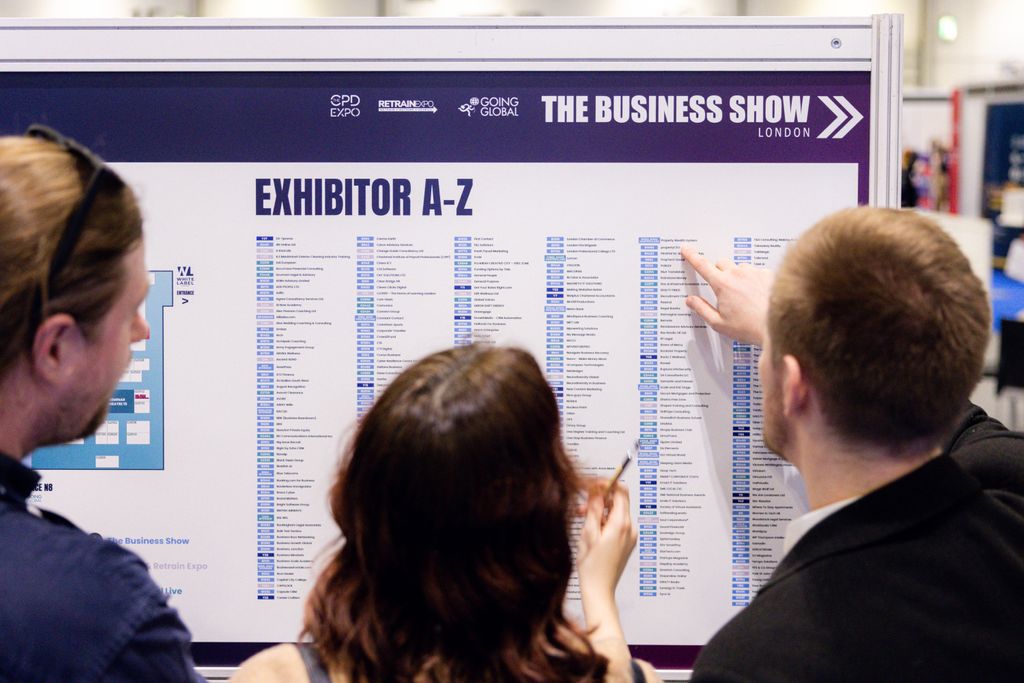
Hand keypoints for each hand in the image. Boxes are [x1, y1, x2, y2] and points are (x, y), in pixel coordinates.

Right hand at [577, 481, 636, 626]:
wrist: (599, 589)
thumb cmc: (592, 566)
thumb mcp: (588, 532)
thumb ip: (593, 508)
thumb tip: (596, 488)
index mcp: (621, 524)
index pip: (621, 491)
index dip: (606, 484)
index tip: (593, 485)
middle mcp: (630, 528)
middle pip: (617, 501)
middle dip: (599, 499)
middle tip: (581, 506)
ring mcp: (629, 536)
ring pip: (615, 512)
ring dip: (599, 511)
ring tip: (583, 519)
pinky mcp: (626, 542)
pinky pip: (616, 523)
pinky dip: (604, 521)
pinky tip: (591, 529)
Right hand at [679, 245, 773, 345]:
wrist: (777, 326)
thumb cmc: (749, 327)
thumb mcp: (719, 323)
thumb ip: (702, 309)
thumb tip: (691, 300)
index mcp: (722, 285)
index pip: (702, 265)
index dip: (692, 256)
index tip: (686, 249)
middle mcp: (737, 274)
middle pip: (721, 263)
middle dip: (718, 272)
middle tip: (723, 289)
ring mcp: (754, 272)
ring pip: (739, 267)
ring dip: (737, 276)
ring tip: (744, 296)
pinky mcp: (767, 274)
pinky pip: (756, 271)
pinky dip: (754, 280)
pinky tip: (757, 295)